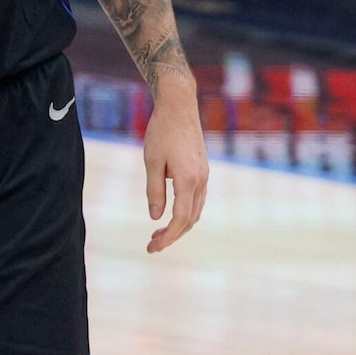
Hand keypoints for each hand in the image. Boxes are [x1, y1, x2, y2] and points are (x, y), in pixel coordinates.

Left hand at [141, 74, 209, 253]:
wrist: (179, 106)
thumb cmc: (162, 131)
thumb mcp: (152, 161)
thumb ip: (154, 191)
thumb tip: (155, 217)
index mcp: (188, 179)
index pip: (180, 218)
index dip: (167, 236)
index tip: (152, 248)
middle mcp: (201, 180)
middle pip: (190, 219)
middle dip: (172, 235)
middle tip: (151, 246)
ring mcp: (204, 175)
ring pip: (195, 211)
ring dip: (179, 225)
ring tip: (157, 233)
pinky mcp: (202, 170)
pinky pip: (197, 199)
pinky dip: (185, 213)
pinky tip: (170, 214)